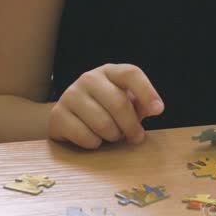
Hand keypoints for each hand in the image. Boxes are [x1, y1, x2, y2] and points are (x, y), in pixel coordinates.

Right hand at [48, 64, 163, 148]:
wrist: (71, 116)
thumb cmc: (108, 109)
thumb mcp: (129, 103)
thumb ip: (142, 104)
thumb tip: (154, 108)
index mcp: (110, 72)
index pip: (131, 74)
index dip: (147, 92)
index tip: (158, 110)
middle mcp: (89, 78)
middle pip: (118, 103)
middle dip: (131, 126)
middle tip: (136, 137)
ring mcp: (70, 95)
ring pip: (102, 123)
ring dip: (113, 136)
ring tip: (113, 136)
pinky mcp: (57, 115)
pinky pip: (85, 136)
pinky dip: (95, 144)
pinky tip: (94, 139)